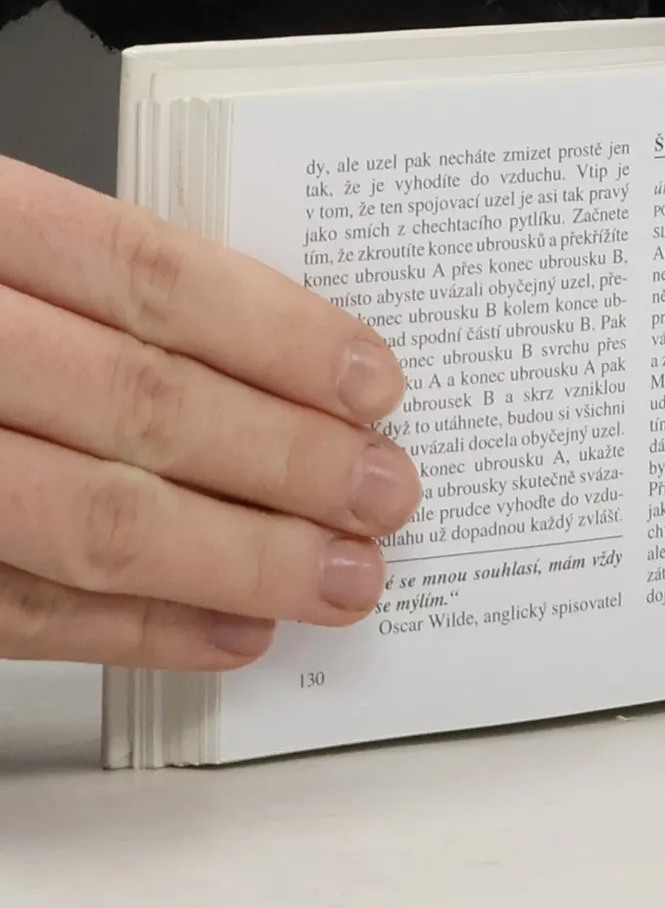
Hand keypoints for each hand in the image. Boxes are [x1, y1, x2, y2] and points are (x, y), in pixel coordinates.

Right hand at [0, 158, 419, 668]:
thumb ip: (100, 293)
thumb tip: (288, 368)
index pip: (143, 274)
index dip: (275, 334)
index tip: (374, 384)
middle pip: (135, 402)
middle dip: (284, 460)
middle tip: (385, 493)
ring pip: (86, 519)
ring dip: (239, 558)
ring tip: (341, 578)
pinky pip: (16, 612)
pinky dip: (139, 631)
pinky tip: (236, 632)